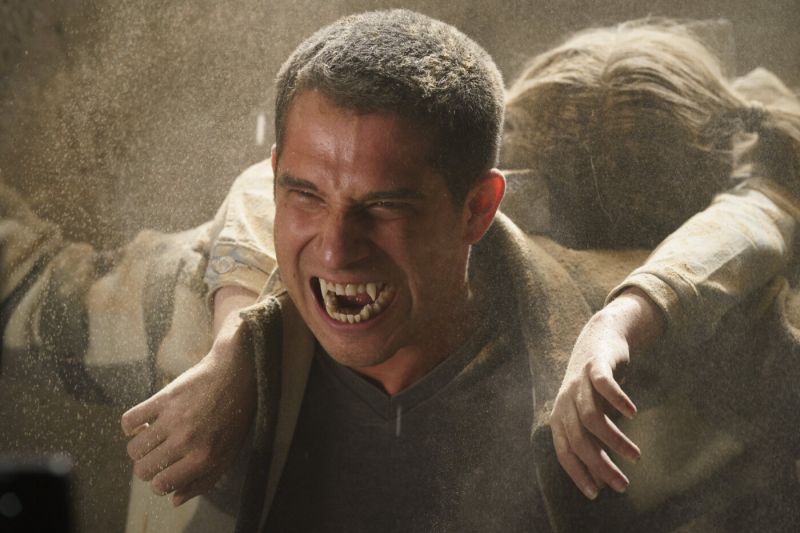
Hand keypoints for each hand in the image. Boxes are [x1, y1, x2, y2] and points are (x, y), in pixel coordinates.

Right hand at [121, 286, 257, 505]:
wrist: (238, 372)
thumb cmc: (235, 416)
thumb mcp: (229, 453)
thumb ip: (203, 481)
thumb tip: (174, 500)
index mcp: (204, 457)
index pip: (162, 485)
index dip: (160, 483)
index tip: (165, 473)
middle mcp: (186, 440)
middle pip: (142, 470)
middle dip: (147, 468)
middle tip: (159, 456)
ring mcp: (173, 419)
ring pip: (133, 449)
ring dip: (138, 448)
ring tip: (152, 438)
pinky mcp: (164, 398)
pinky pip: (129, 420)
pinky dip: (130, 426)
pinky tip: (143, 423)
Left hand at [550, 288, 664, 499]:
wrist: (600, 338)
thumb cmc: (596, 386)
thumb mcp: (592, 416)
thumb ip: (594, 445)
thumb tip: (602, 483)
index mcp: (561, 416)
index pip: (564, 451)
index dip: (578, 473)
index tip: (596, 494)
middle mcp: (565, 401)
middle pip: (578, 440)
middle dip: (600, 465)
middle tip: (623, 485)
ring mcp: (579, 383)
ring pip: (591, 417)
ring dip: (613, 440)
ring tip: (636, 457)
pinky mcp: (595, 366)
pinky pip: (604, 385)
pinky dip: (617, 400)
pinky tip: (632, 414)